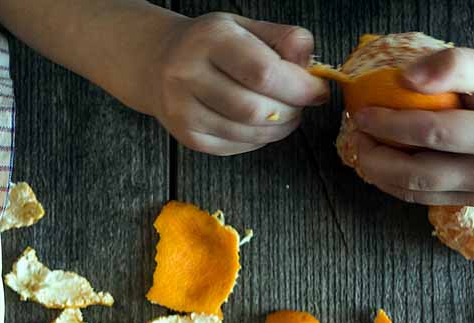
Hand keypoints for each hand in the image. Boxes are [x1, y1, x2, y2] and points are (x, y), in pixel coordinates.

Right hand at [144, 13, 328, 155]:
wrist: (157, 62)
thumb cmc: (210, 44)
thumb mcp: (245, 26)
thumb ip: (284, 39)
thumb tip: (310, 66)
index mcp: (209, 40)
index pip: (262, 72)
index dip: (298, 87)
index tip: (316, 91)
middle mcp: (188, 75)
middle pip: (255, 108)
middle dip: (291, 111)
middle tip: (300, 104)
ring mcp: (183, 110)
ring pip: (246, 132)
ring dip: (278, 128)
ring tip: (285, 114)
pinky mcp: (186, 136)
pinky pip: (235, 146)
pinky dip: (258, 138)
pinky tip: (261, 124)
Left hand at [348, 47, 473, 205]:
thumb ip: (456, 64)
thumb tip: (406, 79)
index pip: (433, 135)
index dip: (390, 125)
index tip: (361, 112)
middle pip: (419, 174)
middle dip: (377, 157)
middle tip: (355, 135)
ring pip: (417, 192)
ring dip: (381, 173)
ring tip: (362, 147)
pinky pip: (425, 197)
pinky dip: (396, 181)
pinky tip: (382, 161)